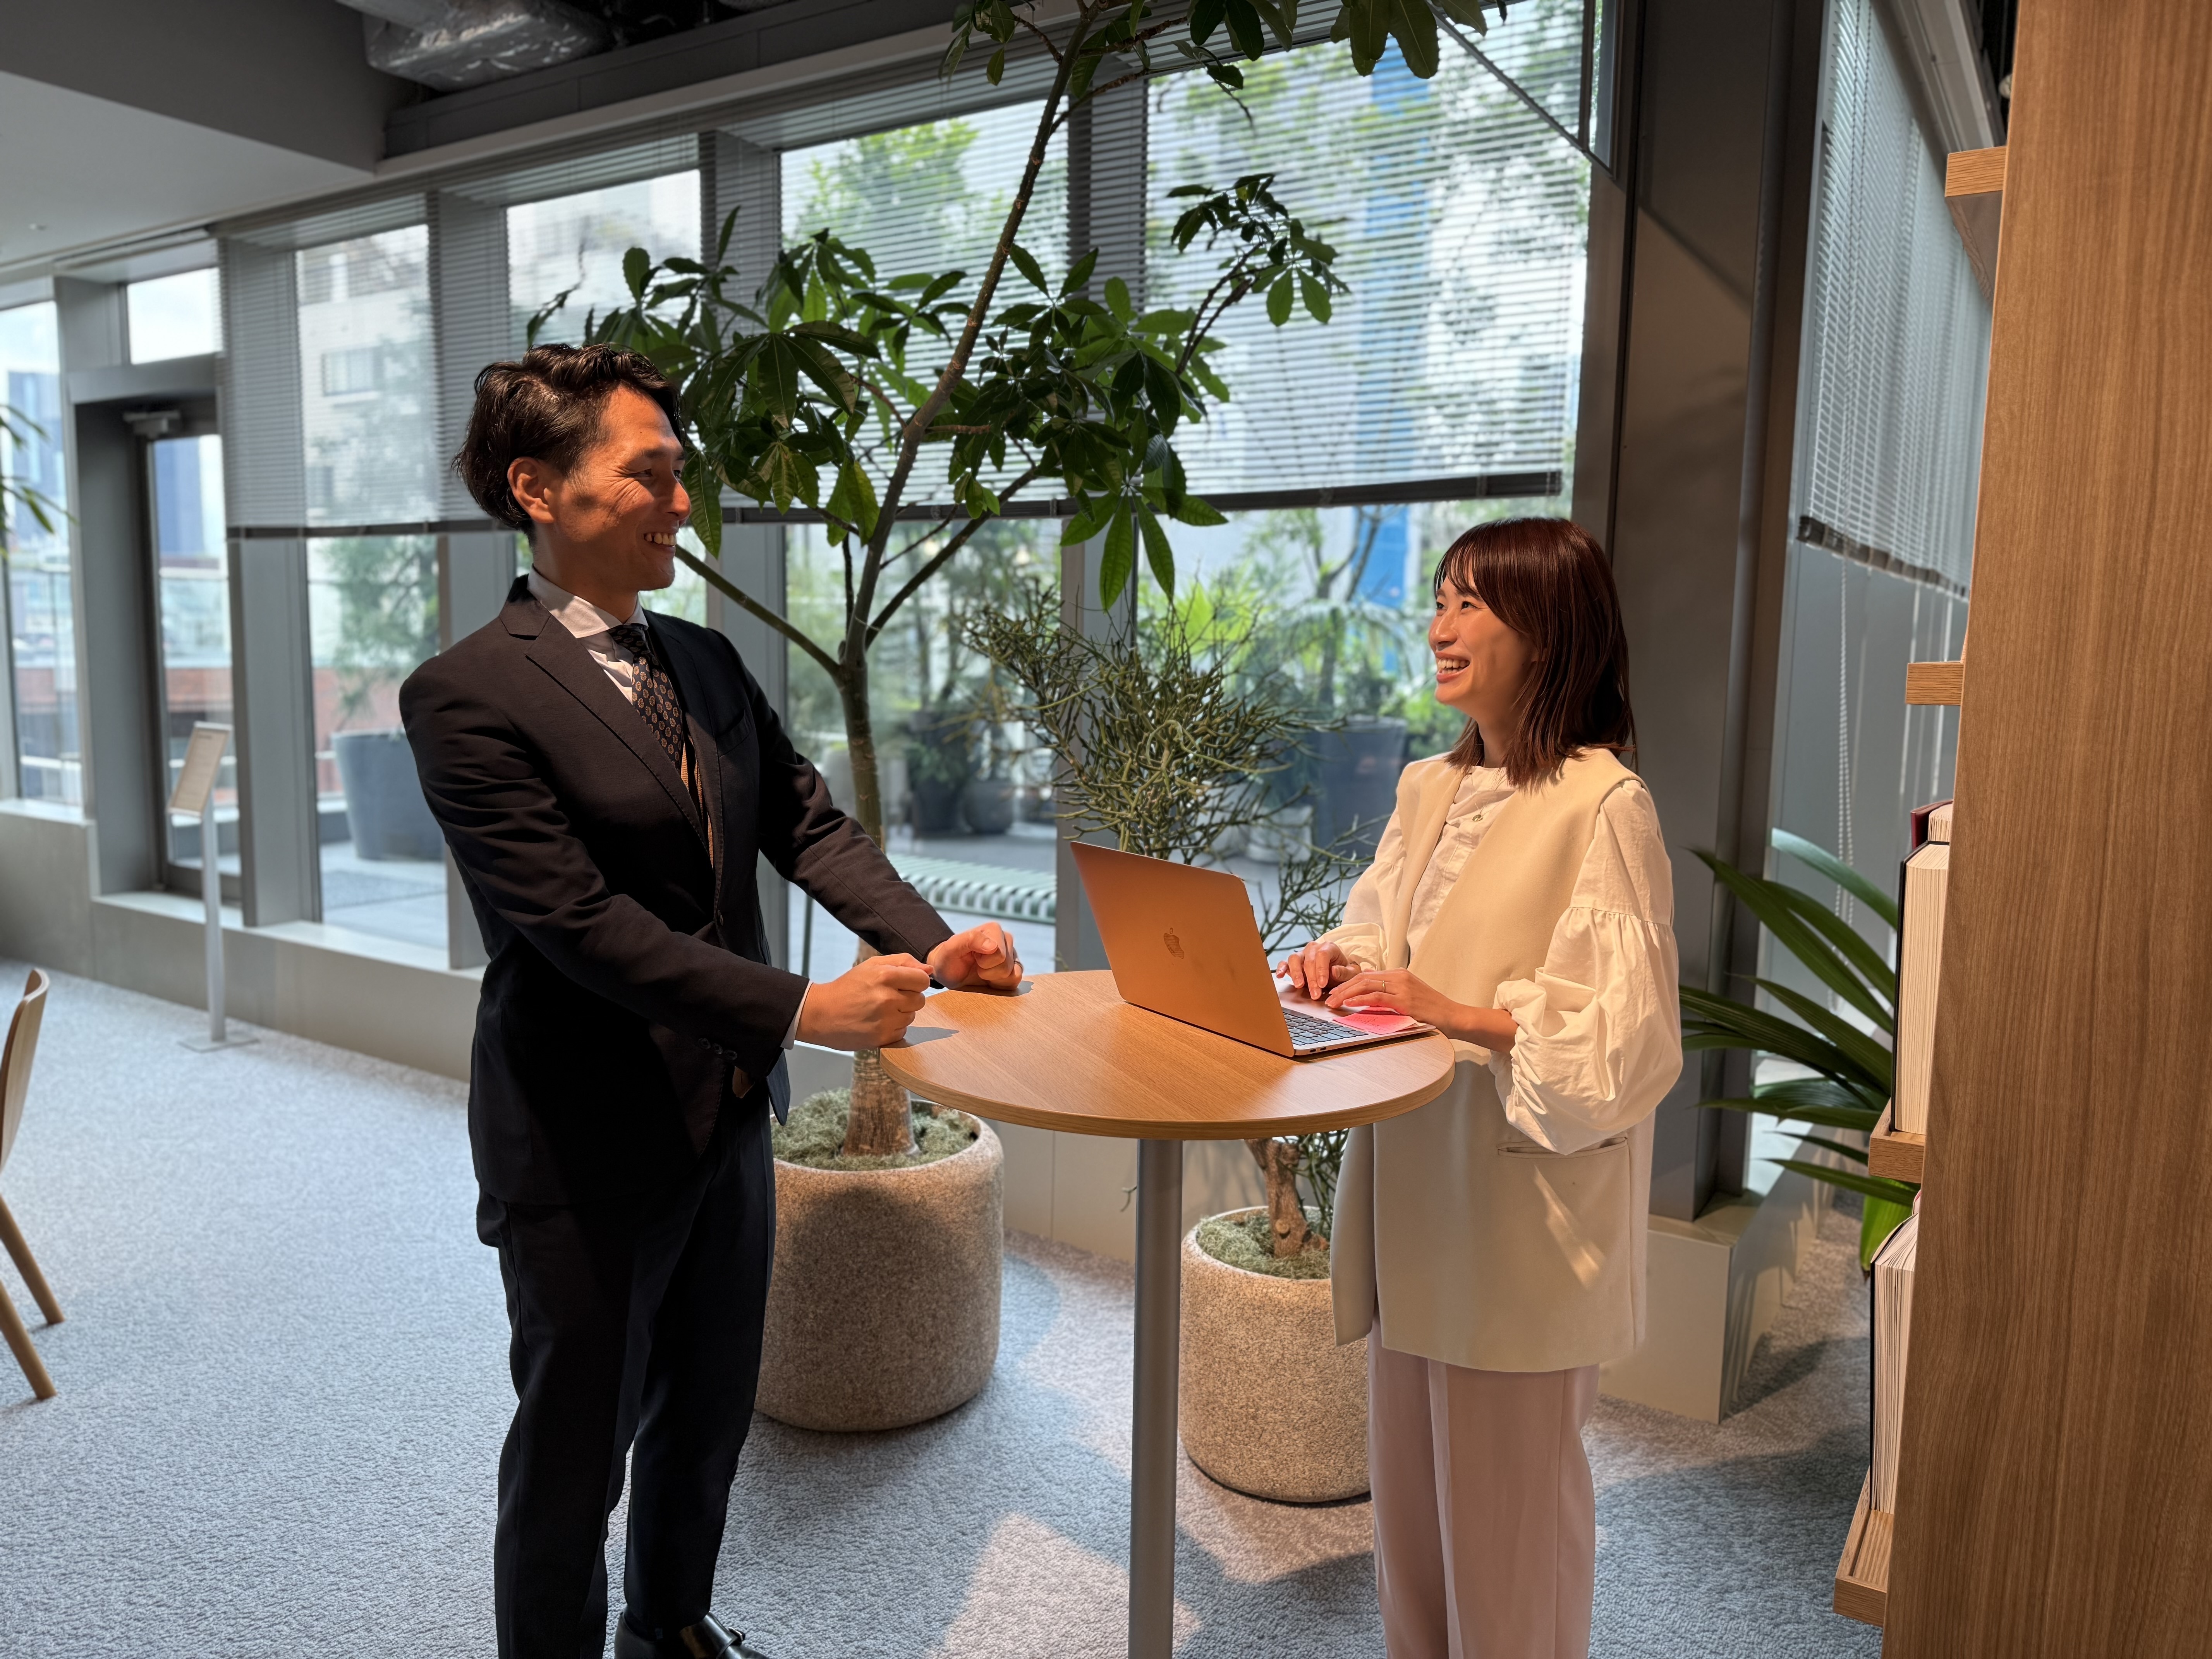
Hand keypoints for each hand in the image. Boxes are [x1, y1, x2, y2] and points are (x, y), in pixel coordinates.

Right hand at [796, 953, 930, 1048]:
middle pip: (920, 1000)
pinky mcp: (881, 1038)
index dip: (915, 981)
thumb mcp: (872, 965)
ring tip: (879, 1010)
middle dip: (908, 998)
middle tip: (886, 997)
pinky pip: (902, 1032)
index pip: (923, 980)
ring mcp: (885, 1020)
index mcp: (885, 976)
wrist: (821, 1014)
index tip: (904, 983)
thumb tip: (929, 969)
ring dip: (900, 1013)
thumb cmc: (848, 987)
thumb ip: (903, 962)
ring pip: (912, 1016)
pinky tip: (876, 1022)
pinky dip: (892, 1028)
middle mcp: (887, 998)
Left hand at [927, 923, 1022, 990]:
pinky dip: (1001, 985)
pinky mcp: (1014, 969)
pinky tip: (990, 979)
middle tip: (975, 966)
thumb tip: (993, 946)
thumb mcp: (951, 948)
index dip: (983, 963)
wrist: (948, 970)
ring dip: (993, 979)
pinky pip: (1016, 981)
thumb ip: (971, 940)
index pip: (999, 955)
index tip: (972, 958)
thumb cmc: (948, 958)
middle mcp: (1006, 939)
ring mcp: (1012, 954)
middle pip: (1006, 966)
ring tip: (981, 971)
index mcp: (993, 930)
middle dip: (987, 972)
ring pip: (1013, 975)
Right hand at [1276, 939, 1353, 999]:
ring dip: (1296, 973)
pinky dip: (1281, 968)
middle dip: (1311, 979)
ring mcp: (1302, 954)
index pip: (1322, 955)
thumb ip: (1344, 972)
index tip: (1322, 984)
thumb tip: (1334, 971)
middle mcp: (1313, 948)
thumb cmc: (1343, 971)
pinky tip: (1280, 975)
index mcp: (1328, 947)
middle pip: (1309, 961)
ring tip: (1299, 986)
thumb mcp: (1351, 973)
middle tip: (1315, 994)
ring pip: (1294, 959)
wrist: (1337, 970)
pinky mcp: (1294, 962)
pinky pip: (1285, 962)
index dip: (1321, 970)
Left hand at [1324, 969, 1516, 1051]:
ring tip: (1332, 1002)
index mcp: (1399, 974)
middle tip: (1327, 997)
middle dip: (1342, 987)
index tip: (1333, 991)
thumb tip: (1368, 1001)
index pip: (1367, 974)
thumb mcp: (1408, 1000)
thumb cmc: (1432, 1012)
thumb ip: (1390, 997)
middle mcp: (1399, 976)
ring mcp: (1403, 987)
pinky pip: (1378, 996)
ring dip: (1345, 994)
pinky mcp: (1406, 1000)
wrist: (1455, 1016)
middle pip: (1363, 977)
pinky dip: (1361, 998)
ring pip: (1367, 984)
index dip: (1347, 982)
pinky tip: (1349, 1003)